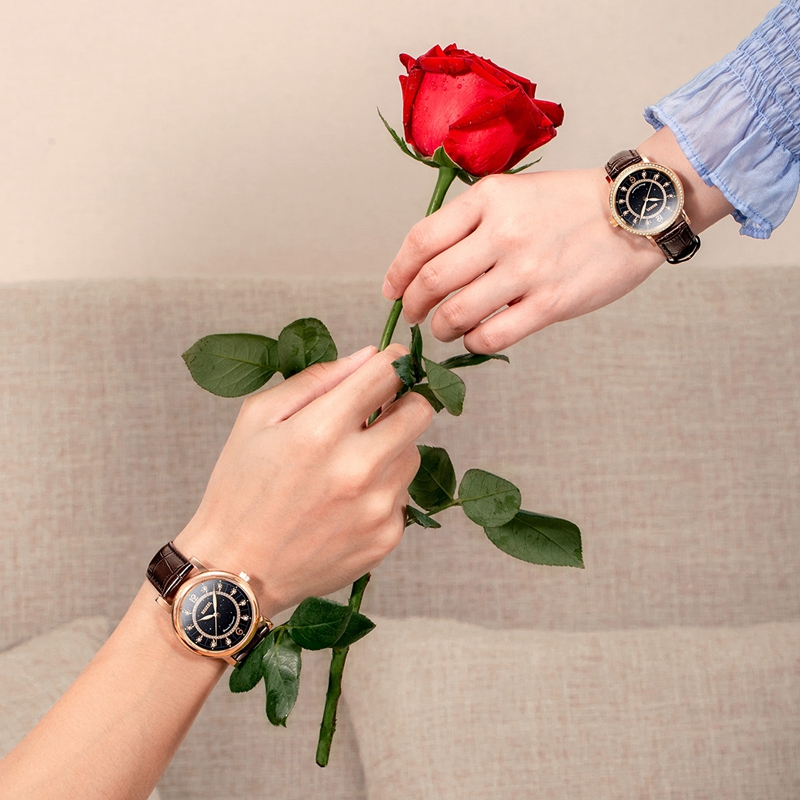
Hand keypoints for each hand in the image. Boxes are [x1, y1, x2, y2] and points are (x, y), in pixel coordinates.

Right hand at [175, 344, 432, 616]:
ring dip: (391, 449)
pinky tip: (346, 503)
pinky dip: (383, 491)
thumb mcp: (258, 417)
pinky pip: (403, 496)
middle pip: (420, 413)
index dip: (393, 361)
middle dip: (403, 403)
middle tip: (377, 412)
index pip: (387, 375)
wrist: (235, 570)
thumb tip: (369, 356)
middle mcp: (358, 469)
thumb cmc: (240, 488)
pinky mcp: (386, 538)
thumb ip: (317, 379)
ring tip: (348, 465)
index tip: (391, 362)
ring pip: (413, 455)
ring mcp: (377, 508)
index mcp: (321, 431)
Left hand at [383, 127, 732, 353]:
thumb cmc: (570, 203)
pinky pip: (492, 336)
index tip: (392, 291)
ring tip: (445, 328)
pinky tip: (477, 337)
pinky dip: (474, 342)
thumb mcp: (515, 192)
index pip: (421, 240)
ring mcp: (527, 269)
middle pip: (431, 281)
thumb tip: (426, 265)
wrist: (635, 209)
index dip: (397, 272)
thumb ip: (471, 222)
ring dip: (441, 329)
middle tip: (413, 315)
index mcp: (489, 198)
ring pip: (456, 313)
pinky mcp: (551, 303)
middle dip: (412, 306)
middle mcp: (504, 231)